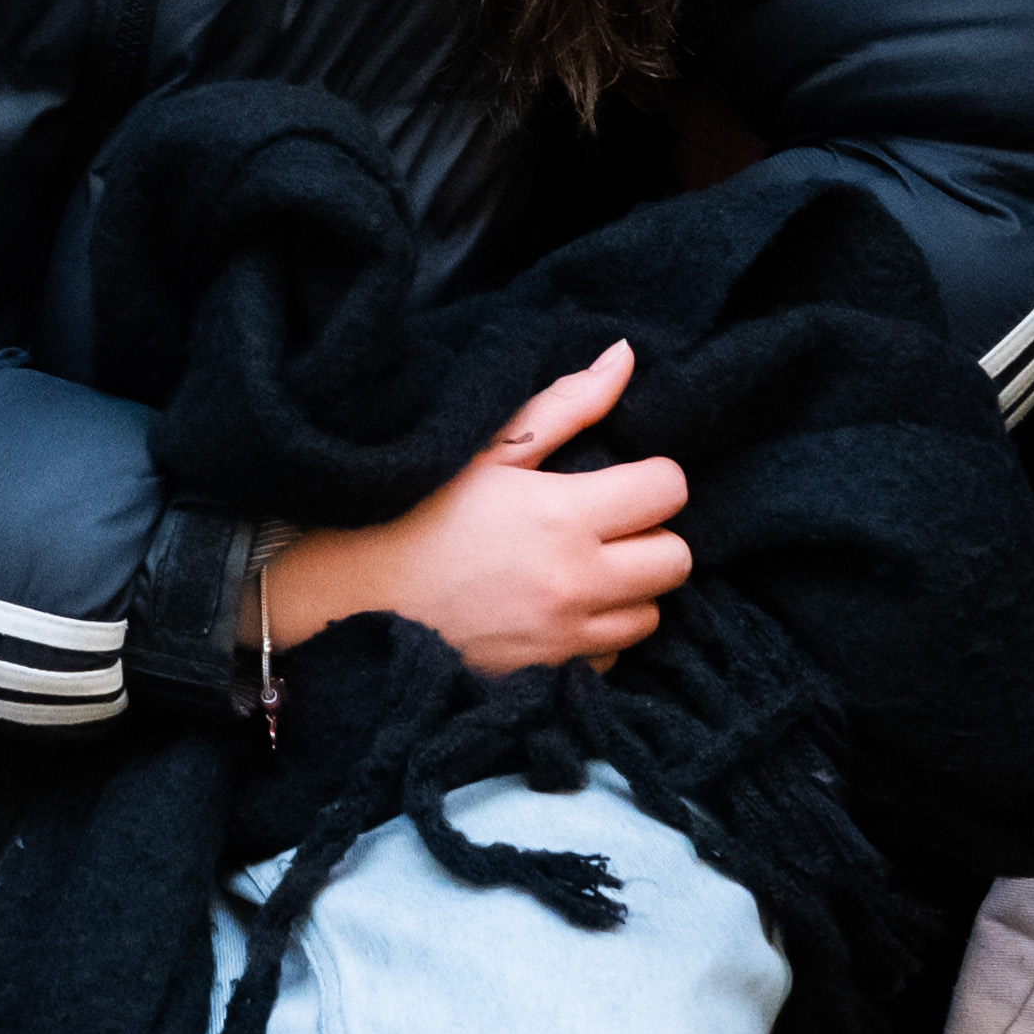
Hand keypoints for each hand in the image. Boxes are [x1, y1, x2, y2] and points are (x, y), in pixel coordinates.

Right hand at [267, 341, 694, 676]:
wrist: (358, 598)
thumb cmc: (418, 511)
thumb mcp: (488, 450)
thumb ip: (566, 405)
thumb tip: (625, 356)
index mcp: (564, 514)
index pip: (668, 491)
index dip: (651, 478)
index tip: (621, 478)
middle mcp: (578, 581)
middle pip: (675, 559)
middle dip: (649, 536)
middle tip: (604, 524)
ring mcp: (567, 637)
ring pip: (652, 614)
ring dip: (628, 589)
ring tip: (579, 568)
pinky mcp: (553, 676)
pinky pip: (613, 656)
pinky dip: (598, 634)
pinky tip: (557, 609)